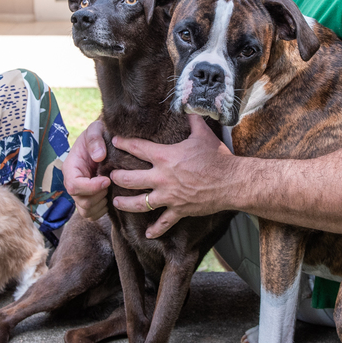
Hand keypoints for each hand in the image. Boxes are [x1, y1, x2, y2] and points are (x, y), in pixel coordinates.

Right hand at [66, 120, 110, 219]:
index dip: (91, 187)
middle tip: (110, 183)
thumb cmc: (98, 134)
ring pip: (86, 211)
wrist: (102, 141)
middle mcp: (72, 183)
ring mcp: (79, 194)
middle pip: (81, 202)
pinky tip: (109, 196)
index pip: (74, 186)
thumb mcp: (95, 130)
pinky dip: (102, 210)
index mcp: (70, 168)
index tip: (107, 180)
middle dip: (99, 196)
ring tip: (110, 189)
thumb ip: (95, 140)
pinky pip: (92, 214)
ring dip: (101, 204)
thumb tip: (98, 157)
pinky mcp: (88, 200)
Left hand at [110, 114, 232, 237]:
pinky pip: (164, 223)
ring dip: (126, 204)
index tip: (115, 141)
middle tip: (110, 176)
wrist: (231, 181)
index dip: (124, 144)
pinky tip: (147, 235)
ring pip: (140, 203)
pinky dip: (156, 230)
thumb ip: (192, 120)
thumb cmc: (217, 157)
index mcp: (165, 157)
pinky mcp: (179, 210)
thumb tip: (189, 107)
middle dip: (117, 178)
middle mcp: (162, 177)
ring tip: (116, 203)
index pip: (138, 148)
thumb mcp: (203, 134)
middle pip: (131, 179)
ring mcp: (169, 196)